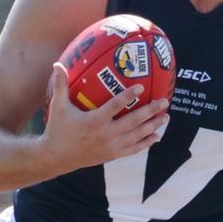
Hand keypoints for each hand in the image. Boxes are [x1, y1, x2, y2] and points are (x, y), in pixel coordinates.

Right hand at [42, 63, 168, 170]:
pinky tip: (156, 136)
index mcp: (94, 121)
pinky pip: (133, 149)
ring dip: (153, 126)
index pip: (114, 106)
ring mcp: (111, 146)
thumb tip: (58, 64)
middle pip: (133, 121)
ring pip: (136, 136)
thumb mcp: (58, 107)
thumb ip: (60, 85)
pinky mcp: (112, 155)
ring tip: (165, 117)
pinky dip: (146, 143)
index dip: (128, 96)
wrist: (57, 158)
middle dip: (150, 111)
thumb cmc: (58, 129)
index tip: (141, 87)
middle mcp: (106, 134)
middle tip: (164, 102)